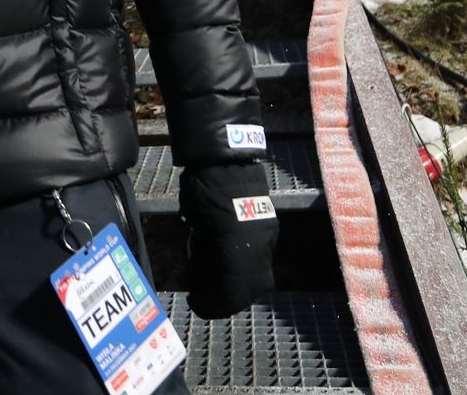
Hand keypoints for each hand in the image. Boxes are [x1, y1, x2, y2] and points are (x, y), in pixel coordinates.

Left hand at [179, 162, 277, 318]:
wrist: (227, 162)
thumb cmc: (202, 192)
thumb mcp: (195, 227)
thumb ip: (201, 254)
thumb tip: (201, 278)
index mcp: (233, 249)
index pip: (228, 291)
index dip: (211, 303)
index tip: (196, 304)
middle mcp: (257, 248)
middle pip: (247, 290)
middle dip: (226, 301)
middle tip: (206, 301)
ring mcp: (268, 240)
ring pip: (259, 280)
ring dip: (239, 290)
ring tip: (218, 290)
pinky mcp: (271, 231)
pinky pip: (263, 262)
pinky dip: (249, 273)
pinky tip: (232, 271)